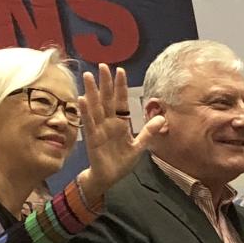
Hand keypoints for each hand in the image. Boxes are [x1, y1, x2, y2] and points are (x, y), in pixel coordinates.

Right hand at [76, 64, 164, 204]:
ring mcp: (99, 129)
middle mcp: (108, 123)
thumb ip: (148, 131)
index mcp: (120, 123)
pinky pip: (89, 123)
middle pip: (106, 99)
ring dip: (91, 92)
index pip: (120, 101)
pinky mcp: (92, 138)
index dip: (120, 87)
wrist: (110, 177)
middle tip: (102, 65)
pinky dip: (85, 111)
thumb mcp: (139, 146)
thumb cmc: (121, 161)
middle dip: (105, 83)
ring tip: (87, 76)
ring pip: (95, 107)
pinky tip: (81, 99)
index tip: (120, 70)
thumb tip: (162, 118)